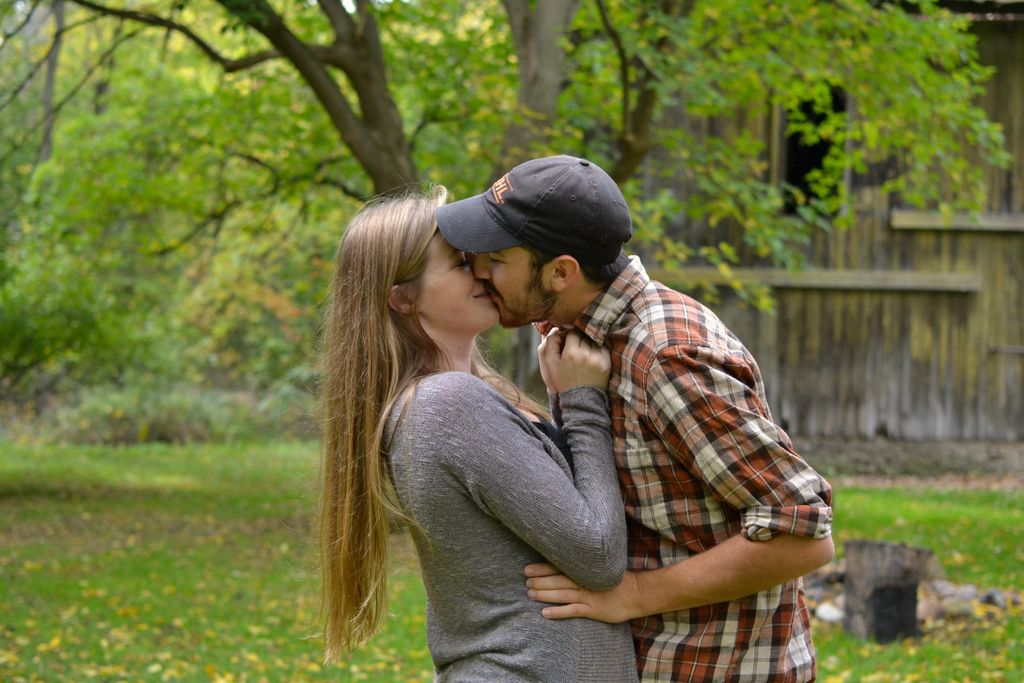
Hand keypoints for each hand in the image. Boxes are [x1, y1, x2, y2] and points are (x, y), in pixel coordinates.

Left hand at [523, 563, 638, 623]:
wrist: (637, 593)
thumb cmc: (618, 581)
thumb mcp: (601, 569)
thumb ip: (584, 568)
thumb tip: (565, 564)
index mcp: (584, 571)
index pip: (559, 568)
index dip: (542, 568)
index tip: (527, 569)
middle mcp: (584, 582)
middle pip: (557, 580)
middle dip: (540, 580)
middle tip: (525, 581)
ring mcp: (588, 596)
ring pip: (562, 594)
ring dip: (545, 594)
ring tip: (530, 594)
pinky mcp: (593, 610)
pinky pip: (573, 611)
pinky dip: (559, 612)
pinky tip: (545, 613)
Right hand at [537, 331, 609, 393]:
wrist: (581, 400)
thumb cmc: (564, 381)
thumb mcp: (550, 365)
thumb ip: (549, 345)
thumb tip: (555, 329)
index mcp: (571, 353)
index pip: (572, 332)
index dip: (569, 335)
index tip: (568, 341)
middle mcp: (585, 354)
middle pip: (584, 335)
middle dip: (580, 339)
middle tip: (576, 347)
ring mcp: (598, 358)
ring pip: (593, 341)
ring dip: (589, 343)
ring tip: (584, 353)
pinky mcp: (606, 363)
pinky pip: (603, 348)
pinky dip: (598, 349)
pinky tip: (592, 356)